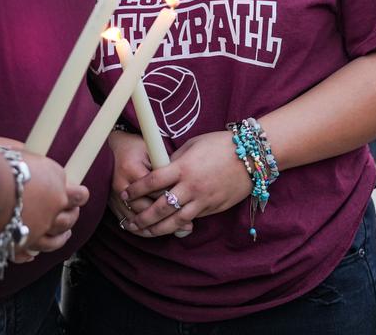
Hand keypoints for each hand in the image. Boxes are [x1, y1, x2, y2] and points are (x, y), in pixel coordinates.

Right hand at [0, 136, 86, 255]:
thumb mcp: (17, 150)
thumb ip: (26, 158)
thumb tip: (24, 154)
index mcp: (56, 179)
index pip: (77, 192)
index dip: (77, 194)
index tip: (76, 194)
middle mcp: (53, 206)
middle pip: (70, 216)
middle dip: (73, 215)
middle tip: (73, 213)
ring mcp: (39, 227)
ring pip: (57, 238)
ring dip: (63, 236)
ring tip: (65, 234)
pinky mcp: (21, 242)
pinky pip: (32, 251)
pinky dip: (35, 252)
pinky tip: (34, 253)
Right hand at [106, 130, 193, 237]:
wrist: (112, 149)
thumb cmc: (135, 147)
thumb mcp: (151, 150)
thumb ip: (164, 166)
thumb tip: (181, 183)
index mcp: (132, 169)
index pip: (156, 190)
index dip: (173, 198)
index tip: (190, 205)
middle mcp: (121, 185)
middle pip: (146, 208)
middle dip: (167, 217)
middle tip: (187, 225)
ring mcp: (114, 196)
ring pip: (137, 218)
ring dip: (155, 227)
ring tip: (174, 231)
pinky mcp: (111, 203)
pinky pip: (126, 220)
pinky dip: (140, 229)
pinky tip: (154, 232)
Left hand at [122, 130, 251, 236]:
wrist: (251, 155)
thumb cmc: (220, 144)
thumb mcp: (193, 145)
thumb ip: (174, 161)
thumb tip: (159, 172)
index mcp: (183, 167)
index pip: (152, 182)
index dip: (135, 190)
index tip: (125, 194)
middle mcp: (191, 186)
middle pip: (160, 208)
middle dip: (141, 218)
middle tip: (129, 223)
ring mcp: (203, 200)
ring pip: (175, 221)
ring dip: (156, 229)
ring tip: (143, 232)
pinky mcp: (213, 208)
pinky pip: (192, 219)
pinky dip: (178, 225)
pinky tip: (168, 228)